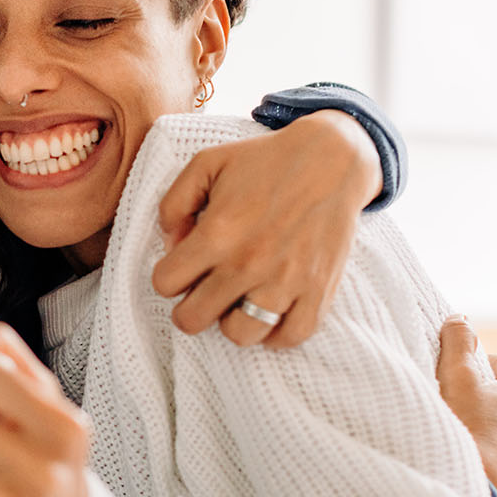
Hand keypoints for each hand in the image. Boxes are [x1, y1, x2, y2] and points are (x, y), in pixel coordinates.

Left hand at [152, 109, 380, 348]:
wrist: (332, 158)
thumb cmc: (264, 160)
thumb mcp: (206, 164)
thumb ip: (174, 203)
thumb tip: (170, 245)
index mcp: (217, 232)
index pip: (165, 283)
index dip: (167, 276)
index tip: (183, 267)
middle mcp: (248, 263)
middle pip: (193, 319)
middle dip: (188, 308)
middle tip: (201, 293)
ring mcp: (285, 282)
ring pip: (240, 335)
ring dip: (231, 322)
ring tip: (237, 301)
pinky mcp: (318, 291)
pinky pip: (290, 337)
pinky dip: (275, 332)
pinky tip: (269, 310)